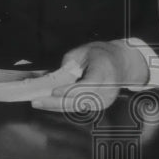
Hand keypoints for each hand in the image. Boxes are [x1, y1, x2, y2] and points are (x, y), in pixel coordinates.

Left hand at [31, 40, 148, 113]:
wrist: (122, 63)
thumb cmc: (101, 55)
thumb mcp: (83, 51)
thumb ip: (68, 63)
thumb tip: (52, 76)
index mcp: (105, 71)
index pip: (88, 85)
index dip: (70, 90)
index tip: (54, 91)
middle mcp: (108, 89)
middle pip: (80, 100)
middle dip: (56, 102)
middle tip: (37, 101)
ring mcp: (105, 100)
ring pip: (78, 107)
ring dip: (56, 106)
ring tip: (38, 103)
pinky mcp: (100, 105)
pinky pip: (79, 108)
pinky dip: (63, 106)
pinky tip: (49, 104)